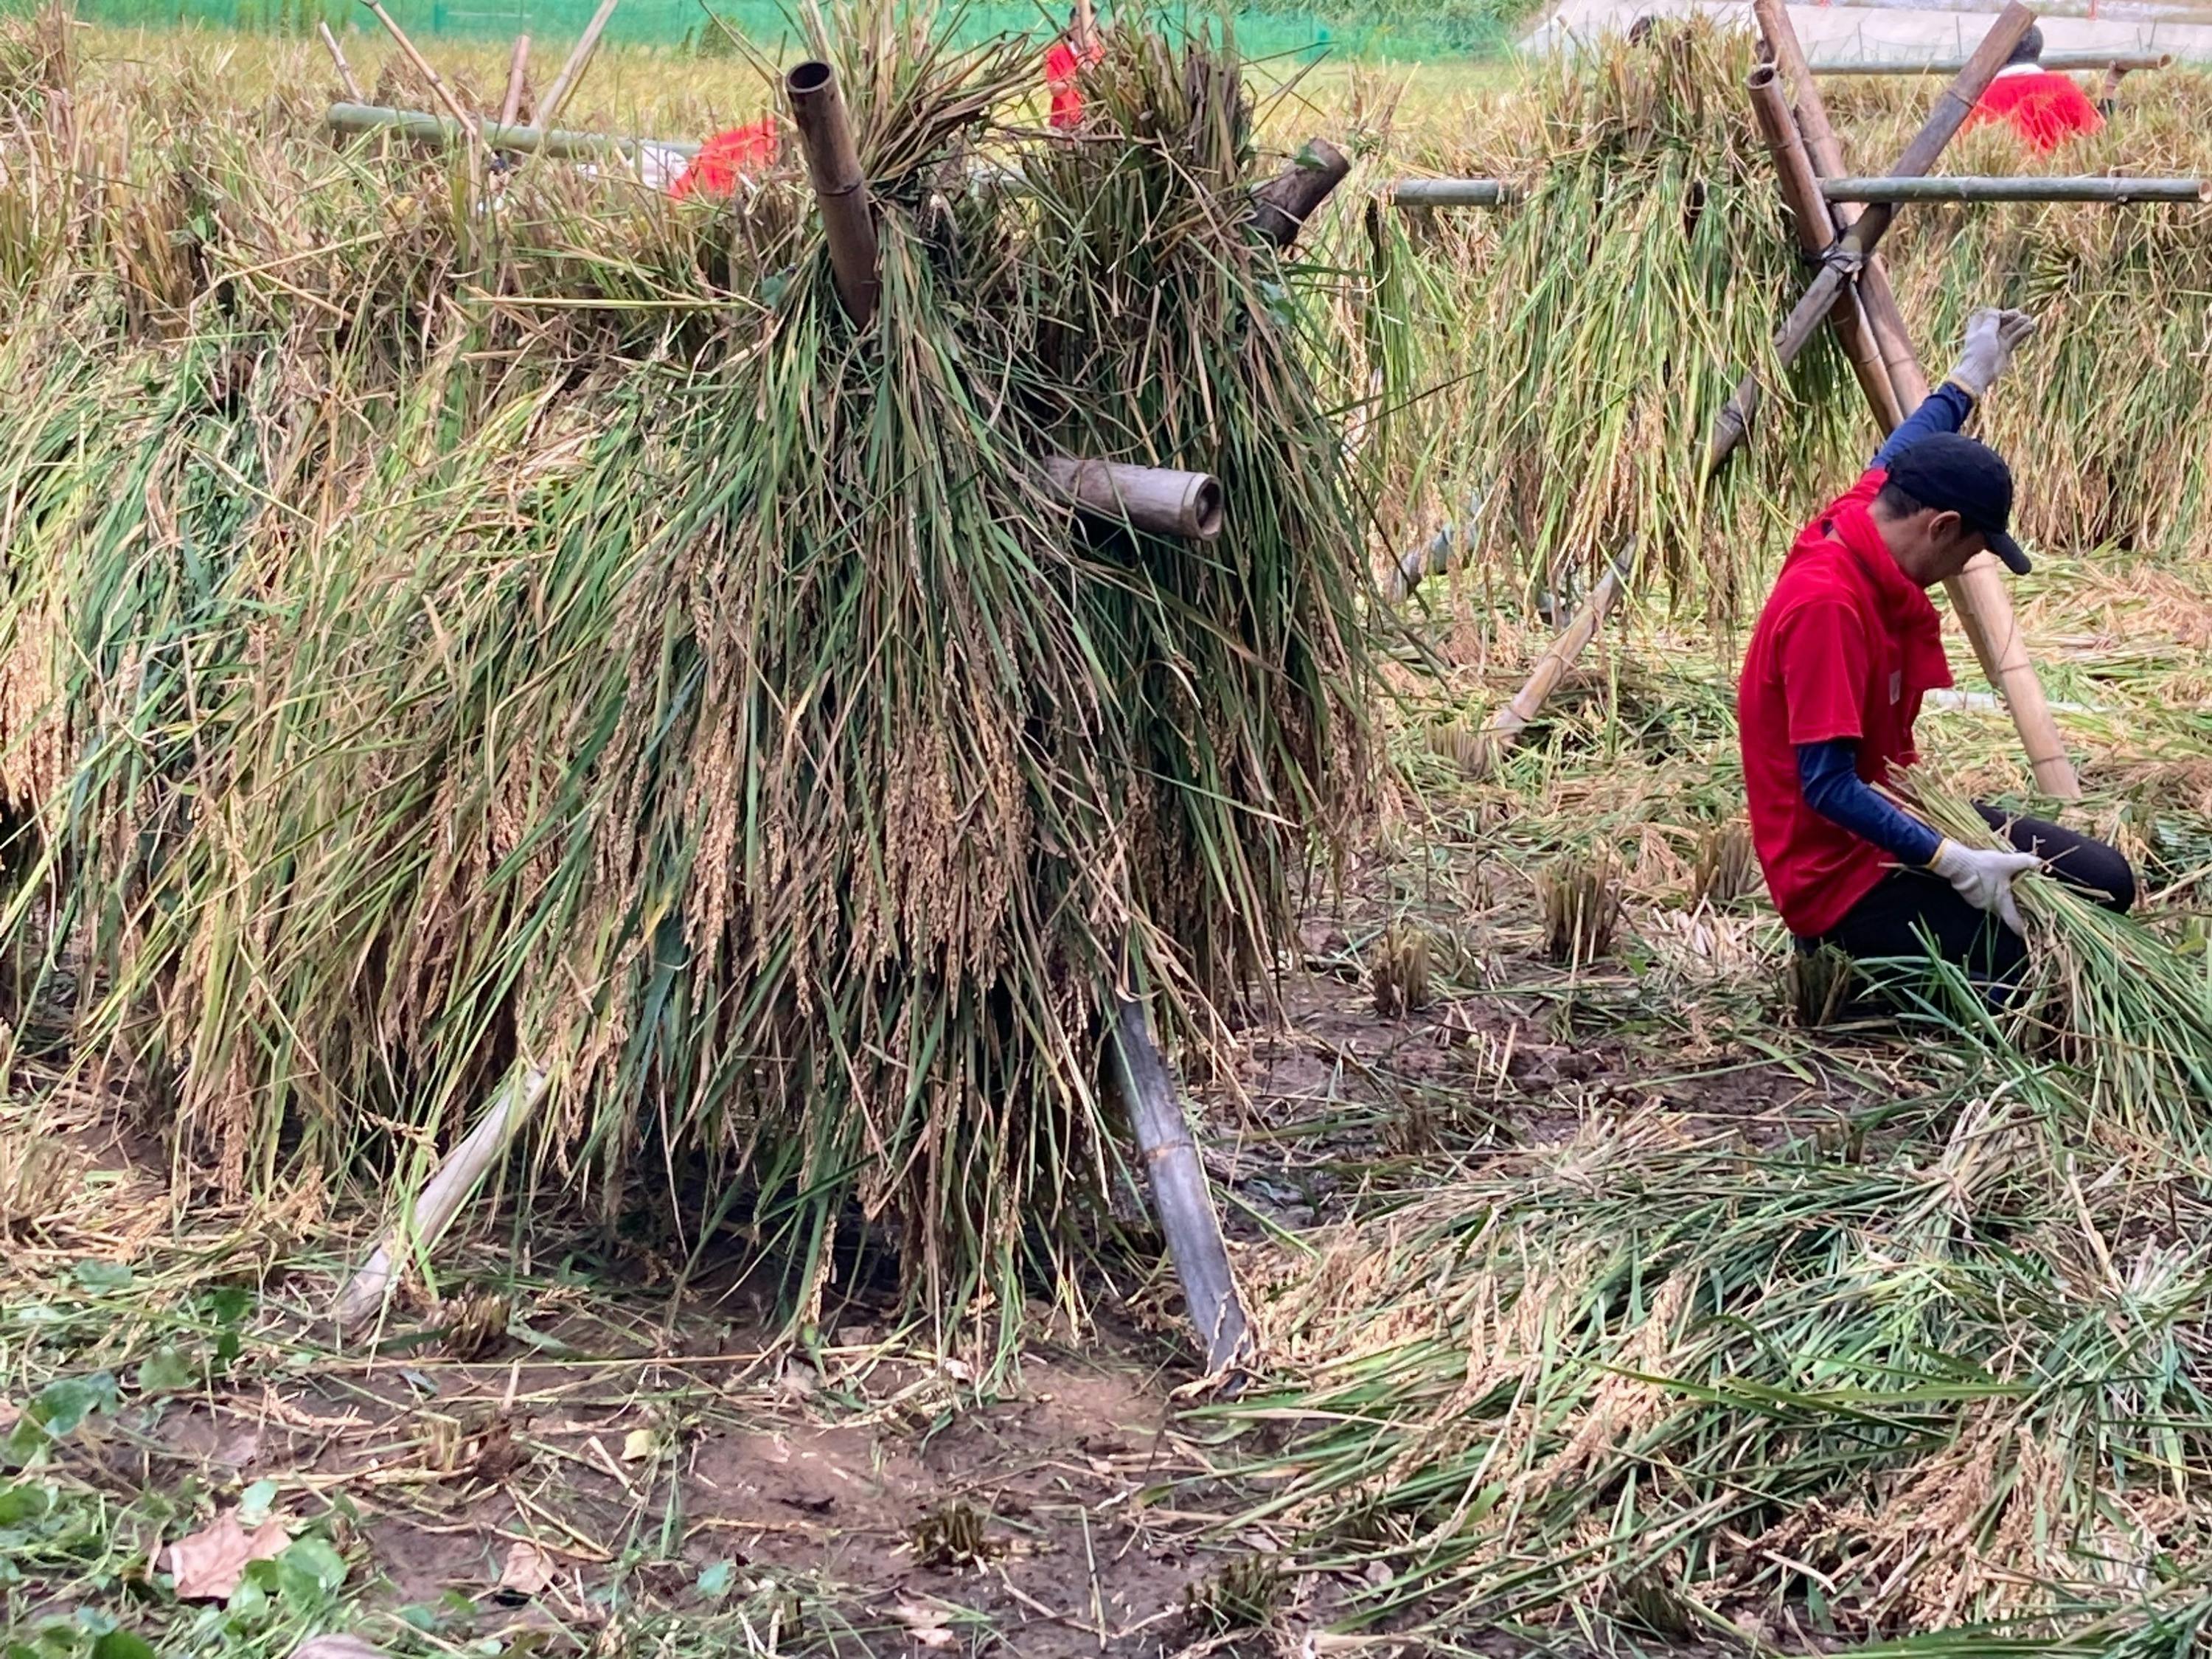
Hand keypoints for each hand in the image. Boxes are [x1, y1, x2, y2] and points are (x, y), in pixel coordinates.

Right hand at [1927, 837, 2041, 933]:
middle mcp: (1990, 907)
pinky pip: (1983, 899)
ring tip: (2003, 886)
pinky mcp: (1969, 897)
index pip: (2014, 922)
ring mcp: (1978, 903)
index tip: (2028, 932)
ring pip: (1993, 904)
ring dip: (1999, 899)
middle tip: (2019, 900)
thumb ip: (2025, 862)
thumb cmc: (1984, 866)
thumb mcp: (2008, 862)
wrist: (1957, 864)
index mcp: (2003, 902)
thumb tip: (2039, 863)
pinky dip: (1988, 893)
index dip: (2022, 929)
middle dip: (2012, 908)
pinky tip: (1989, 882)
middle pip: (2005, 912)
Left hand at [1945, 307, 2036, 400]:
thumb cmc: (1979, 354)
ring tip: (2028, 319)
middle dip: (2009, 316)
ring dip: (2019, 323)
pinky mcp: (2005, 350)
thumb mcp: (1984, 334)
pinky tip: (2031, 327)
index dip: (1995, 312)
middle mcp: (1987, 335)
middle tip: (2018, 315)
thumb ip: (1991, 322)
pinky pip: (2015, 338)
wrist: (1980, 374)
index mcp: (1977, 329)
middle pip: (2000, 321)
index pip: (1986, 315)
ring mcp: (1997, 342)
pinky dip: (2023, 332)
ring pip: (2010, 329)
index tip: (2000, 315)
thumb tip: (1995, 311)